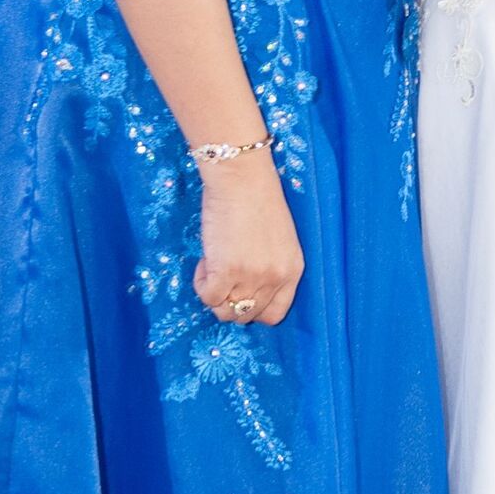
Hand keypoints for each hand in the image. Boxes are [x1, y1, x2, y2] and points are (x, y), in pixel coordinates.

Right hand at [193, 150, 302, 325]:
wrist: (242, 177)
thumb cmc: (258, 199)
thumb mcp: (277, 240)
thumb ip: (267, 266)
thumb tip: (243, 289)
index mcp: (293, 271)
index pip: (275, 314)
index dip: (253, 309)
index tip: (240, 294)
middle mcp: (275, 278)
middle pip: (247, 316)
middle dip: (230, 300)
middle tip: (222, 274)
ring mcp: (252, 277)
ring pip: (225, 312)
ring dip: (214, 293)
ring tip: (214, 263)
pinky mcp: (226, 272)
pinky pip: (208, 297)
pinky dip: (201, 283)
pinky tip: (206, 259)